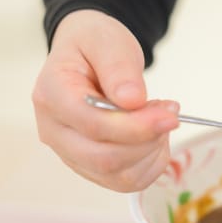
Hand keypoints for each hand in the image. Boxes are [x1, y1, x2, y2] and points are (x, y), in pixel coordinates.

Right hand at [32, 9, 180, 191]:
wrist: (88, 56)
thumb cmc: (95, 46)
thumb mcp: (108, 41)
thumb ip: (119, 68)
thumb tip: (132, 100)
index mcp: (51, 95)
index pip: (93, 125)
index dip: (136, 126)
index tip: (170, 114)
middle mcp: (54, 132)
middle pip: (104, 159)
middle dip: (147, 140)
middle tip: (170, 113)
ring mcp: (70, 154)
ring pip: (118, 176)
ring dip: (151, 152)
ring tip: (160, 119)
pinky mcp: (90, 168)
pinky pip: (127, 182)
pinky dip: (151, 164)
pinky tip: (154, 138)